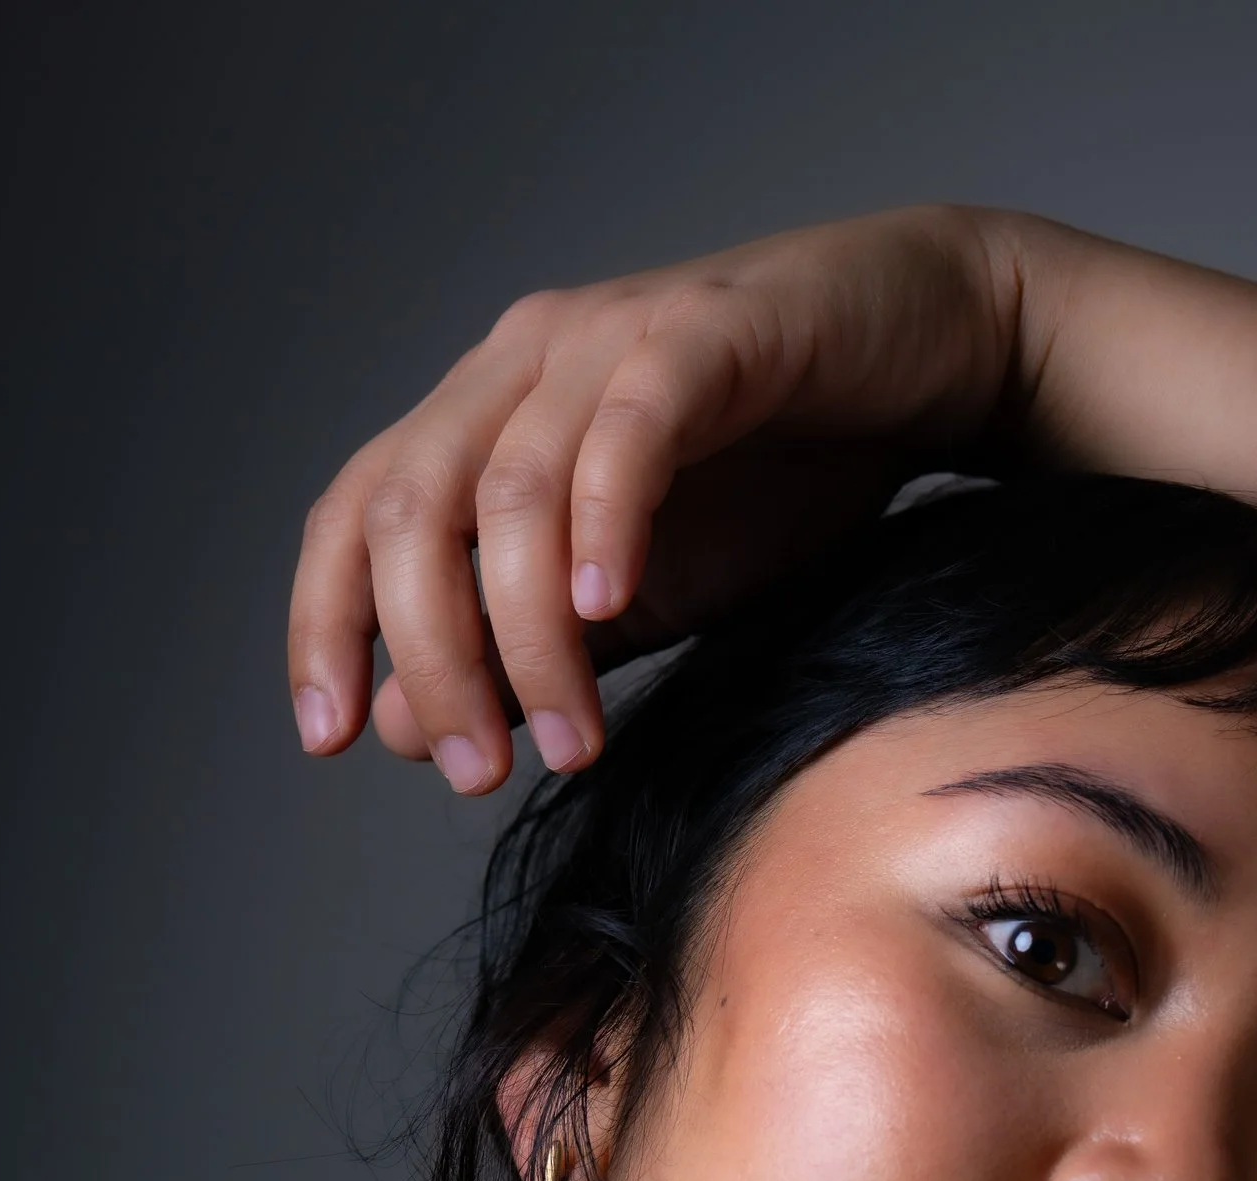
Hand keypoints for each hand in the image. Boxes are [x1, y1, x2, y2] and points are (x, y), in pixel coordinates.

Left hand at [287, 206, 1027, 791]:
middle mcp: (524, 362)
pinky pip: (629, 428)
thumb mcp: (638, 598)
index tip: (329, 738)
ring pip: (512, 490)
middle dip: (431, 658)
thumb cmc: (787, 473)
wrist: (929, 358)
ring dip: (528, 636)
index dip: (326, 623)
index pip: (356, 514)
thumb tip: (406, 728)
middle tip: (480, 771)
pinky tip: (611, 610)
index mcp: (486, 416)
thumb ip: (526, 652)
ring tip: (573, 740)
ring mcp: (609, 338)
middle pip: (411, 509)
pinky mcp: (707, 334)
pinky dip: (605, 523)